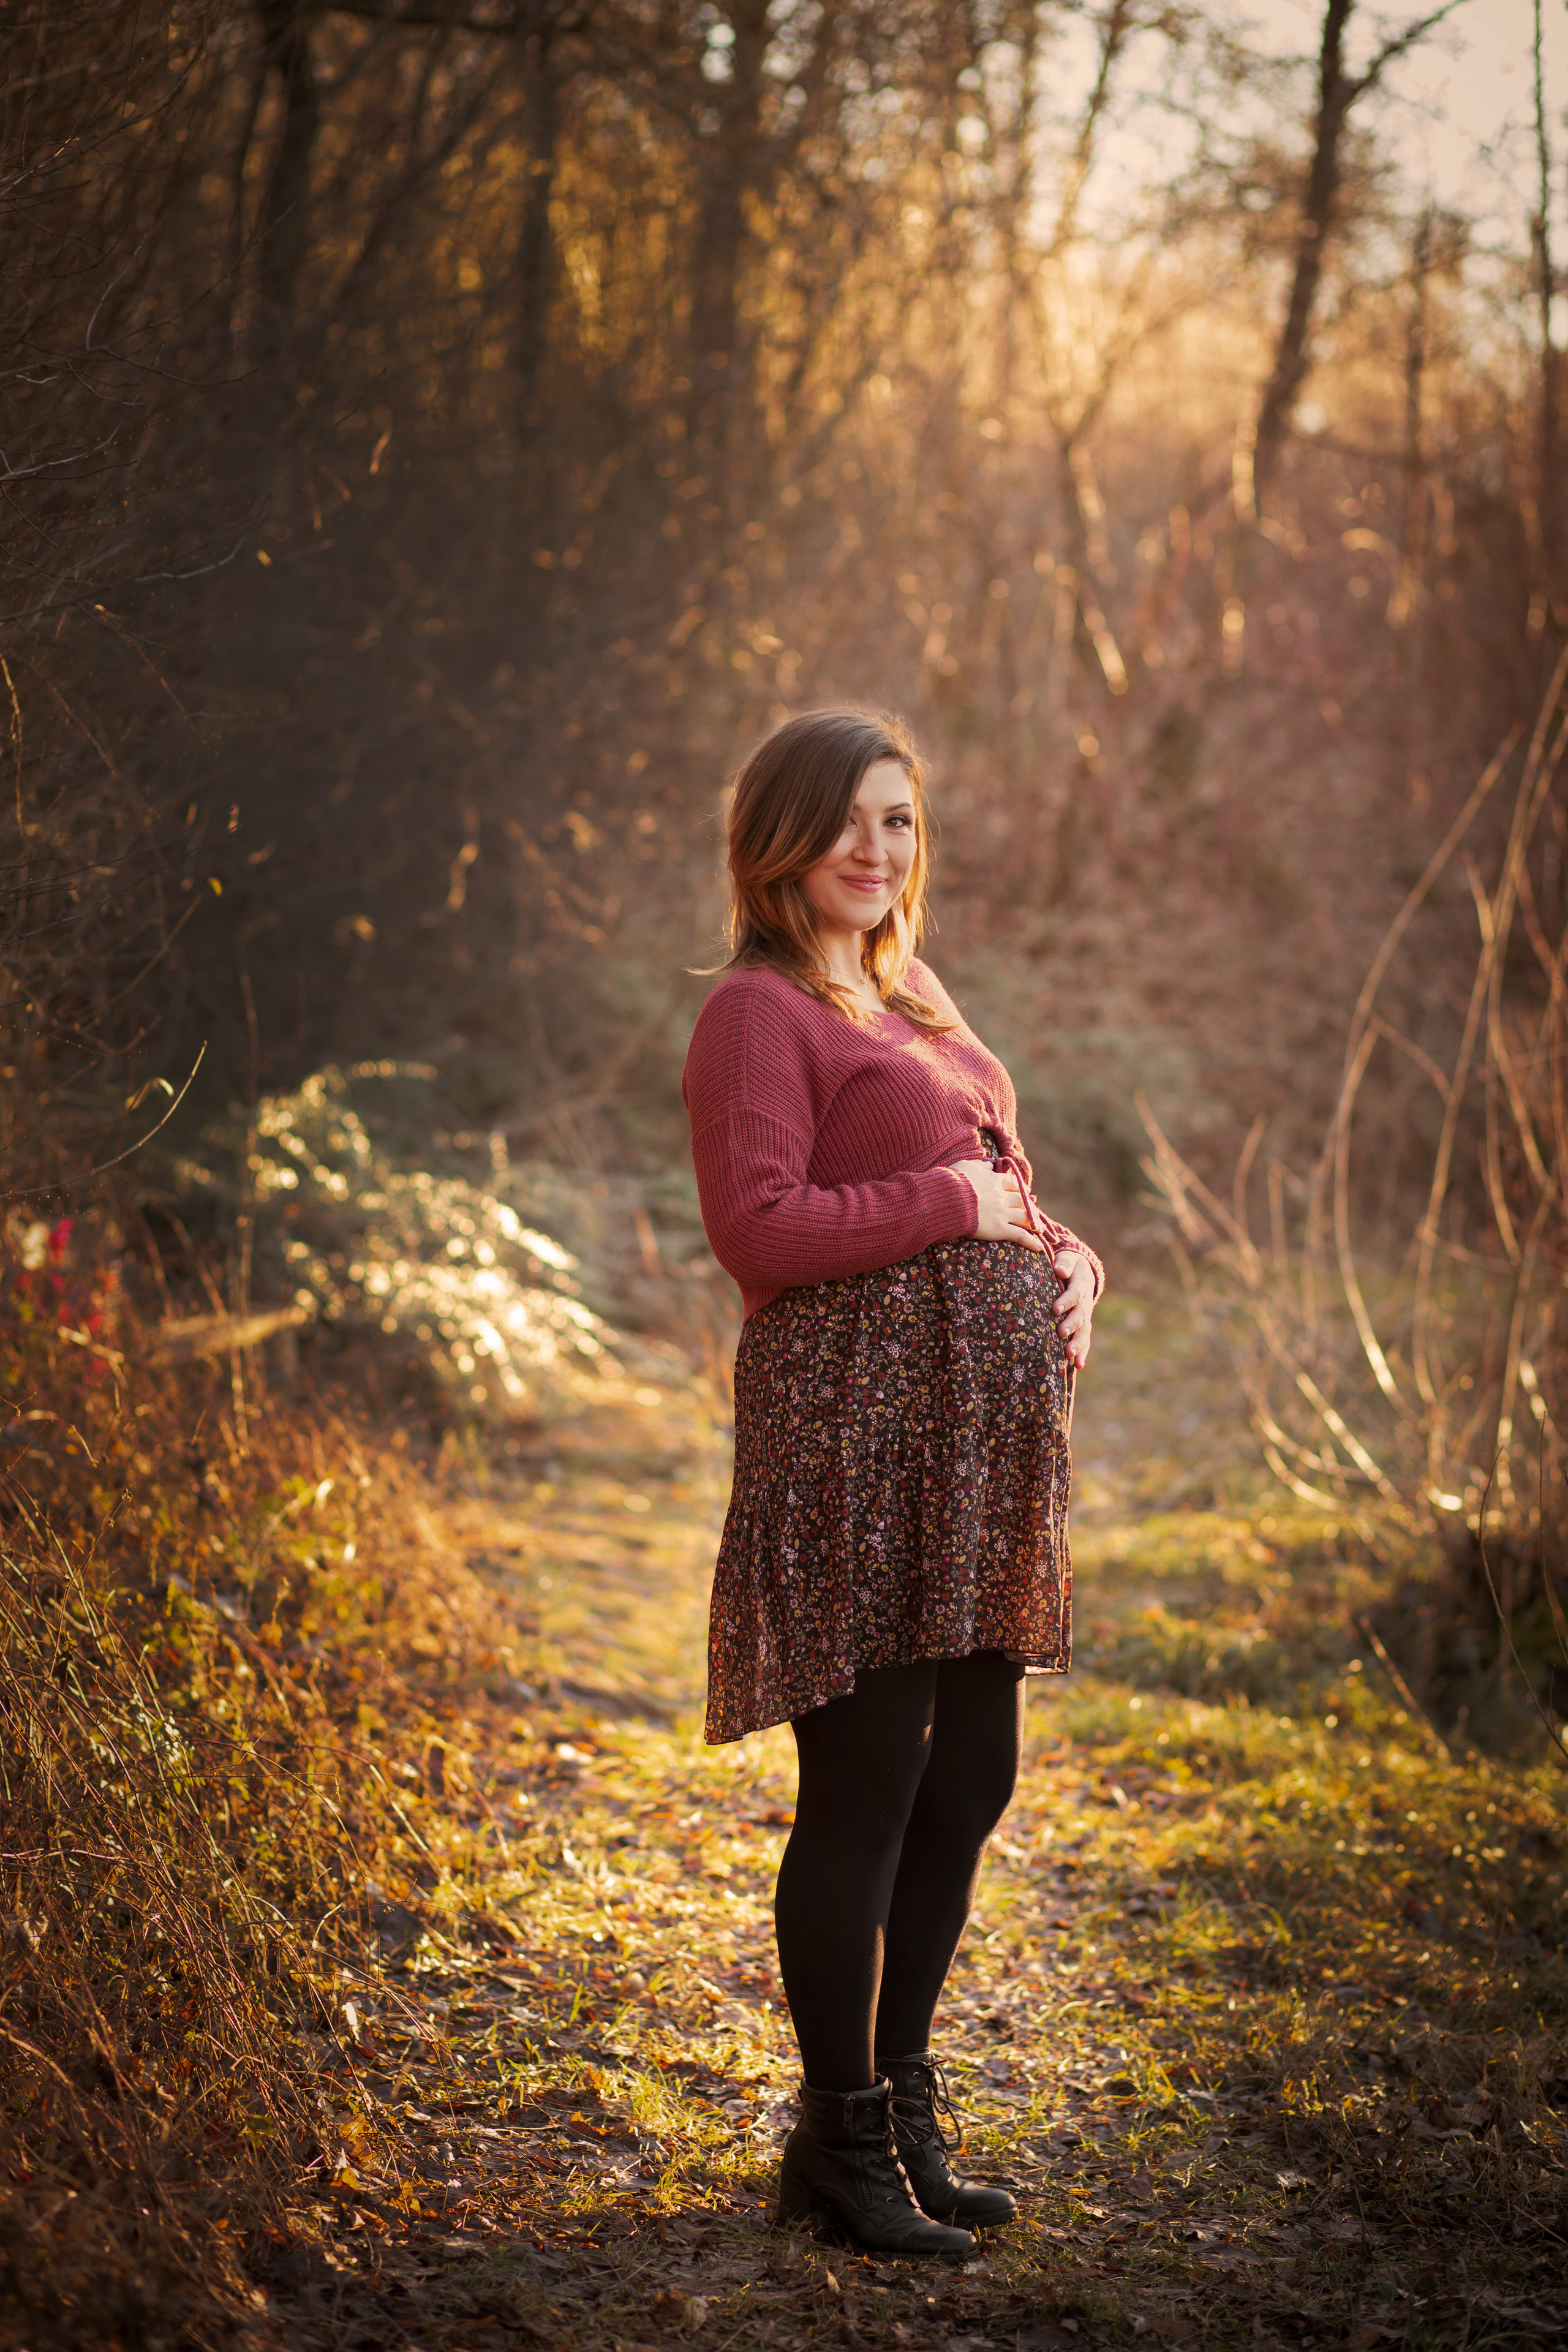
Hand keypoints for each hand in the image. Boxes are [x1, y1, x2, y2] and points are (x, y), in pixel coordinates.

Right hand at [953, 1159, 1045, 1251]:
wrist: (949, 1199)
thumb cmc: (953, 1182)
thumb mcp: (966, 1166)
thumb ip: (979, 1165)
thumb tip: (989, 1164)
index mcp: (994, 1180)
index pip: (1013, 1183)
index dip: (1022, 1187)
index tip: (1028, 1191)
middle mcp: (1002, 1196)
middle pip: (1022, 1200)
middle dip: (1030, 1207)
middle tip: (1036, 1212)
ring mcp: (1002, 1212)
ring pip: (1025, 1217)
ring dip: (1034, 1223)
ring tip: (1040, 1229)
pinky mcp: (1000, 1228)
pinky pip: (1019, 1235)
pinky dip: (1030, 1241)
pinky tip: (1038, 1247)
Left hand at [1052, 1251, 1094, 1369]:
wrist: (1081, 1271)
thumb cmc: (1067, 1263)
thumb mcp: (1067, 1257)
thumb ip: (1064, 1263)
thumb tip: (1059, 1269)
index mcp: (1082, 1284)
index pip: (1075, 1293)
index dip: (1066, 1301)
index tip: (1055, 1309)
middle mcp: (1085, 1302)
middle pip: (1080, 1315)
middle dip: (1071, 1325)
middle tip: (1061, 1333)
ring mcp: (1085, 1315)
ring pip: (1084, 1331)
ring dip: (1078, 1343)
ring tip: (1069, 1354)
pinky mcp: (1083, 1325)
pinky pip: (1085, 1339)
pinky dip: (1082, 1352)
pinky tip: (1078, 1365)